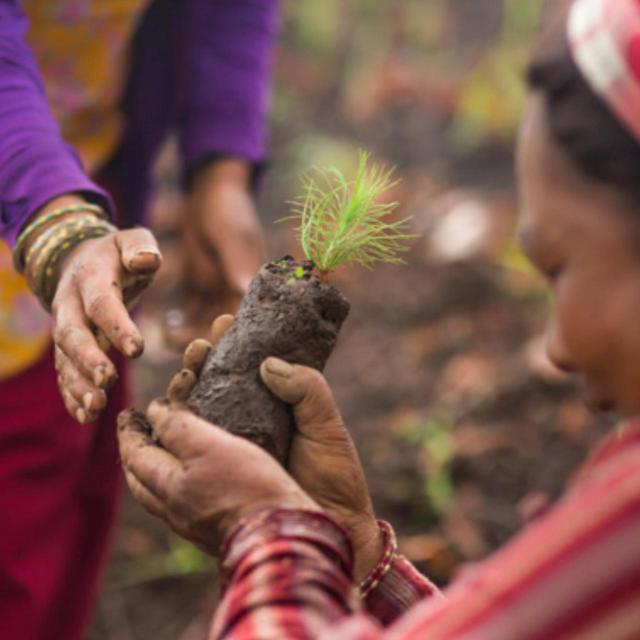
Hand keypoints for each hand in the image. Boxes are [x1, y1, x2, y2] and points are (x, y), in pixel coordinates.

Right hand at [51, 222, 160, 422]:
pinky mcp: (66, 348)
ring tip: (95, 409)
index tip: (137, 348)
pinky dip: (72, 395)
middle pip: (72, 335)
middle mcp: (69, 305)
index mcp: (90, 277)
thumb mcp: (132, 239)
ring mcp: (64, 328)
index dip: (117, 325)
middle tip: (107, 383)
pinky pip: (64, 373)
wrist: (81, 261)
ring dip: (78, 385)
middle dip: (88, 360)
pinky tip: (86, 416)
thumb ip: (141, 247)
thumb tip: (147, 260)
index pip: (102, 303)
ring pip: (64, 360)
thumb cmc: (118, 254)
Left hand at [117, 401, 318, 553]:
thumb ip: (179, 427)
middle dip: (134, 454)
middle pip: (140, 481)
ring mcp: (194, 527)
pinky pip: (181, 507)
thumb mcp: (212, 445)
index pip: (137, 454)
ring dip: (153, 473)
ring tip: (160, 455)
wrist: (279, 537)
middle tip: (136, 433)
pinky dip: (175, 487)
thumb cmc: (249, 486)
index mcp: (170, 488)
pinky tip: (192, 482)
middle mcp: (175, 511)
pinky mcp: (215, 533)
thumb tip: (156, 412)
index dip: (130, 430)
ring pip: (159, 497)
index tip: (128, 412)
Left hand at [166, 159, 264, 348]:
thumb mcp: (233, 237)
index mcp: (252, 282)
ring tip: (169, 339)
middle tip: (186, 351)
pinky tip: (167, 325)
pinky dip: (181, 321)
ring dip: (191, 333)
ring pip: (206, 322)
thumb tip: (245, 291)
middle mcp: (237, 291)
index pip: (246, 315)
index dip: (232, 333)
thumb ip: (237, 264)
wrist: (211, 191)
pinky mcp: (201, 285)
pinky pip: (191, 311)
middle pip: (225, 324)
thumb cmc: (228, 211)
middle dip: (208, 340)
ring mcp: (219, 289)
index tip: (213, 346)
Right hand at [168, 317, 382, 581]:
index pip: (247, 363)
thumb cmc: (334, 476)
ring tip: (184, 373)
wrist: (329, 528)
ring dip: (184, 388)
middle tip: (198, 348)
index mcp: (274, 403)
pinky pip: (190, 447)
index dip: (231, 341)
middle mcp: (247, 420)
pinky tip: (164, 416)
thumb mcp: (327, 426)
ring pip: (195, 410)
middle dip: (200, 360)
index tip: (222, 323)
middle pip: (213, 381)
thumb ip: (308, 390)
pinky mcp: (216, 471)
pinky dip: (174, 429)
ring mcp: (229, 445)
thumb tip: (269, 364)